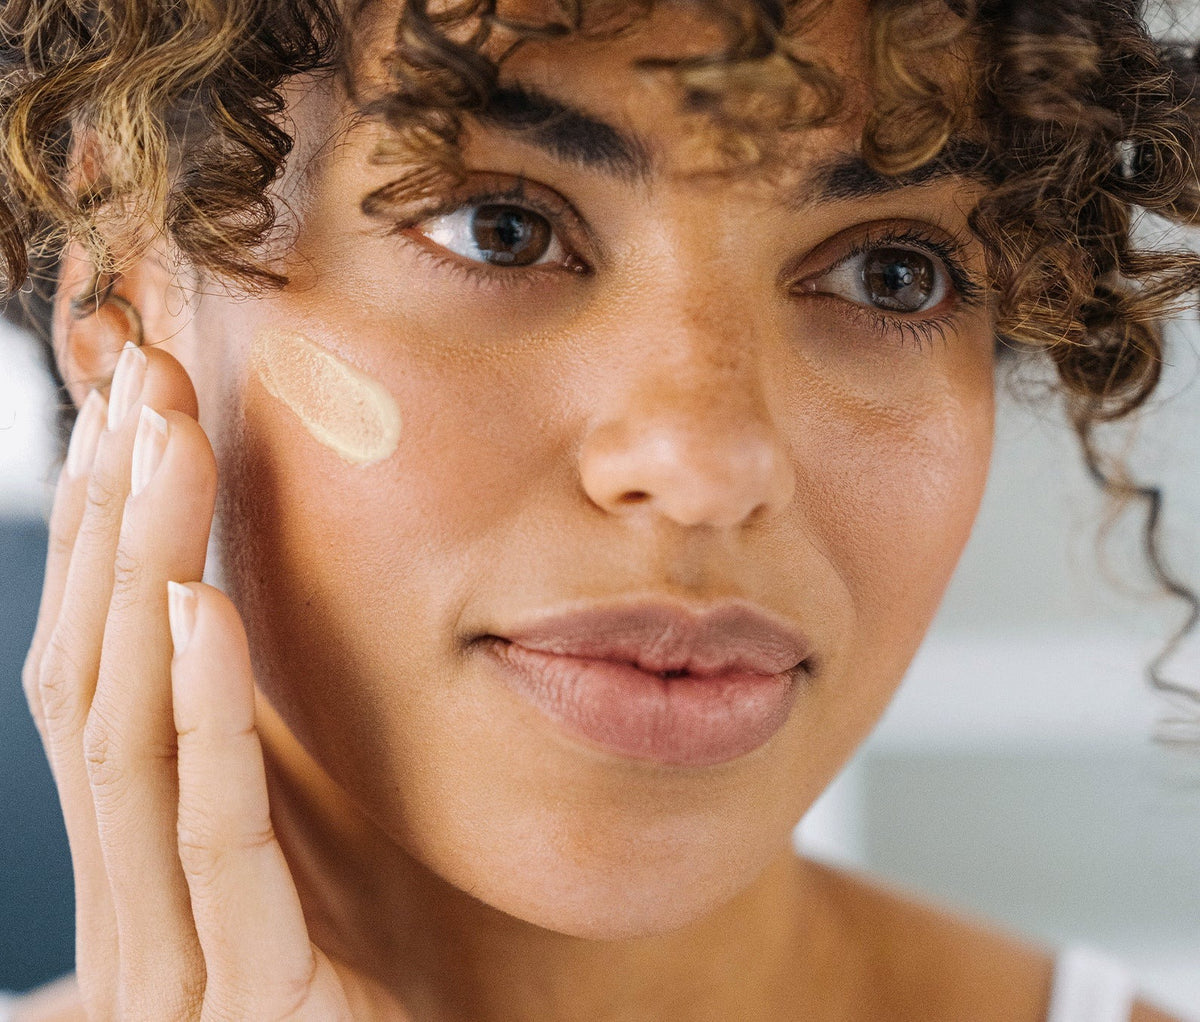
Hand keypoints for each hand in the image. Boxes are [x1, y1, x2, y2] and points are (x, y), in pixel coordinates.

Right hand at [21, 344, 399, 1019]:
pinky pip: (213, 839)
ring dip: (141, 579)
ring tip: (164, 447)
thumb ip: (256, 779)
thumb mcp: (303, 870)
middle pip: (92, 682)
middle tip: (138, 379)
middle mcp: (127, 909)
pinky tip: (203, 606)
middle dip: (109, 523)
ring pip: (126, 740)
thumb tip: (235, 643)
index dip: (100, 541)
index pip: (100, 677)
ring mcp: (171, 962)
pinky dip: (201, 714)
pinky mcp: (252, 1001)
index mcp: (139, 872)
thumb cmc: (363, 998)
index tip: (130, 416)